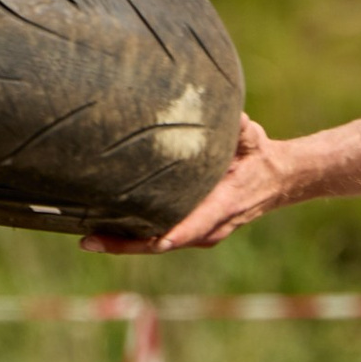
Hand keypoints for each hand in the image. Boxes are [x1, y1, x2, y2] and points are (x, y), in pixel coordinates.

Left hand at [81, 115, 286, 252]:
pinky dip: (129, 236)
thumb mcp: (252, 139)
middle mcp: (209, 228)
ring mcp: (197, 234)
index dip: (176, 233)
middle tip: (90, 241)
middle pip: (163, 243)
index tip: (156, 241)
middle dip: (127, 244)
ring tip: (87, 238)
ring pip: (155, 244)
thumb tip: (234, 117)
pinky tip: (100, 229)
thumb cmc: (257, 156)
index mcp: (224, 205)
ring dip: (122, 243)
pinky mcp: (186, 232)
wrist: (274, 181)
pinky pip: (155, 238)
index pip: (197, 225)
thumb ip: (242, 131)